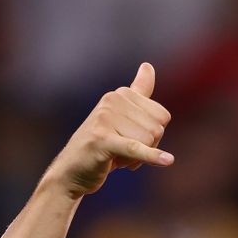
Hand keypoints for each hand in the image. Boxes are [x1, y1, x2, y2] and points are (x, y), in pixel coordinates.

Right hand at [43, 62, 173, 198]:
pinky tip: (167, 160)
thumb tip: (148, 65)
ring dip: (136, 158)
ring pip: (148, 141)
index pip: (162, 116)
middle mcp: (112, 100)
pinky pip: (136, 147)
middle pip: (157, 129)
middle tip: (122, 152)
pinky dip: (152, 156)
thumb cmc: (102, 146)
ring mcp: (105, 118)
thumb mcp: (122, 117)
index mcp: (120, 94)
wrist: (70, 172)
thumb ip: (138, 92)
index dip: (152, 137)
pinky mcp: (102, 139)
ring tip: (115, 157)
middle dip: (146, 147)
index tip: (131, 140)